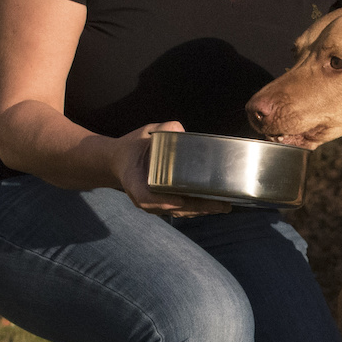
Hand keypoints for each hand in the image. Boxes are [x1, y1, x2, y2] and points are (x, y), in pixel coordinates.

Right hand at [110, 121, 231, 216]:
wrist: (119, 161)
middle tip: (220, 205)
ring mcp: (153, 204)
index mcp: (132, 180)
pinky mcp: (162, 205)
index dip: (163, 201)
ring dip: (201, 211)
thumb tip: (178, 129)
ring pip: (179, 212)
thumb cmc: (134, 147)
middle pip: (171, 208)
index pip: (145, 197)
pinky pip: (181, 210)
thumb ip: (160, 131)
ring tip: (222, 206)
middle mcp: (143, 197)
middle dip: (197, 208)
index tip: (178, 201)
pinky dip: (197, 209)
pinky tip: (214, 206)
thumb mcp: (143, 134)